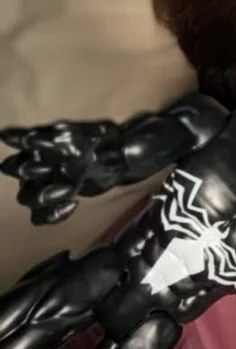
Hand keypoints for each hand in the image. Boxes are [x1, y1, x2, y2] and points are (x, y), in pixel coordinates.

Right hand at [0, 120, 116, 223]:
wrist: (110, 159)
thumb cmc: (99, 141)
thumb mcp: (96, 132)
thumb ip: (88, 133)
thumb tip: (95, 132)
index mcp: (39, 139)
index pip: (16, 137)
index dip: (18, 139)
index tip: (31, 141)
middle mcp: (32, 161)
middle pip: (12, 168)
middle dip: (29, 171)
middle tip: (48, 170)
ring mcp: (39, 183)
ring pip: (25, 197)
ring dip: (43, 196)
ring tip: (69, 189)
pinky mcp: (50, 202)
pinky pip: (39, 217)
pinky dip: (54, 214)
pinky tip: (74, 203)